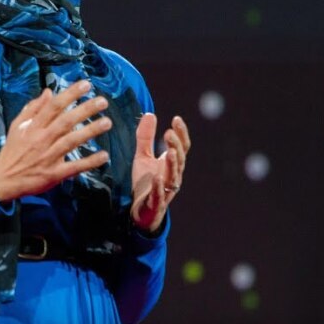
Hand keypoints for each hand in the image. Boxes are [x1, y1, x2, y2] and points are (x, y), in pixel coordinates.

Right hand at [0, 80, 111, 202]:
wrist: (3, 179)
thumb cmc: (12, 150)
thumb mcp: (17, 126)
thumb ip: (33, 108)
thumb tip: (49, 92)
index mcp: (33, 127)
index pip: (54, 106)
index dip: (70, 94)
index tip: (86, 85)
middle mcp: (42, 139)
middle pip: (66, 122)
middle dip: (85, 110)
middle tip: (102, 102)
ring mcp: (49, 157)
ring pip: (71, 141)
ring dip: (90, 131)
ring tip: (107, 122)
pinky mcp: (54, 174)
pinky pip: (74, 167)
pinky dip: (89, 162)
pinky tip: (104, 155)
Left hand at [130, 113, 190, 233]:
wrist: (141, 209)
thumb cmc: (146, 181)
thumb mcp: (142, 156)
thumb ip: (145, 137)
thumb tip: (150, 113)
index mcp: (172, 164)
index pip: (182, 146)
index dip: (181, 133)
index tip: (176, 119)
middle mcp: (173, 175)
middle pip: (179, 159)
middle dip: (175, 145)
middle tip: (169, 133)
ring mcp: (167, 189)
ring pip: (173, 176)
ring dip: (172, 164)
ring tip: (170, 152)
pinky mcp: (157, 202)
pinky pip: (160, 194)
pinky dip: (159, 186)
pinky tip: (157, 177)